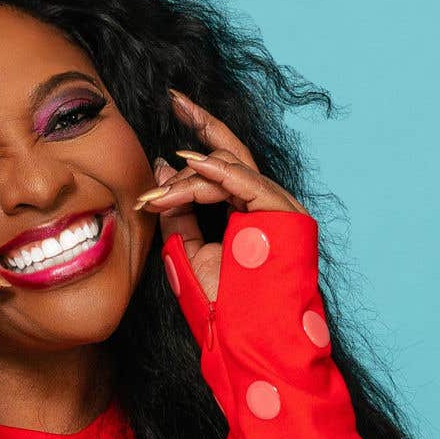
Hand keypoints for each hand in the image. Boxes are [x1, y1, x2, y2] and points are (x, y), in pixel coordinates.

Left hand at [135, 89, 309, 301]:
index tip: (163, 132)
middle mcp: (264, 204)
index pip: (220, 168)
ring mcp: (278, 208)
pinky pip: (245, 182)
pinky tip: (185, 168)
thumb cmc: (222, 306)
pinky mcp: (284, 214)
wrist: (248, 340)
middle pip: (232, 152)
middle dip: (202, 122)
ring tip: (155, 197)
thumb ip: (177, 211)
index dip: (192, 146)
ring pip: (229, 169)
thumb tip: (163, 167)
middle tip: (174, 98)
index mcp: (245, 213)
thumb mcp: (187, 250)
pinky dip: (213, 174)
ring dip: (186, 179)